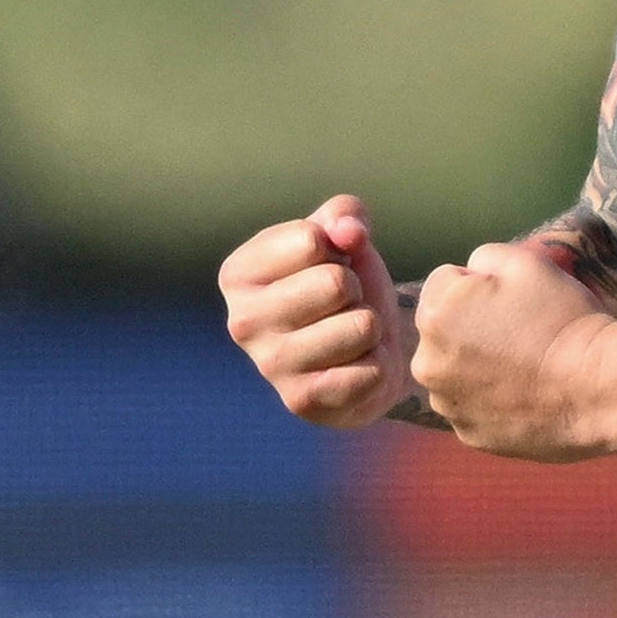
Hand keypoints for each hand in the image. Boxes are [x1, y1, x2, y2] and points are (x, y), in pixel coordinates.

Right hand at [219, 194, 418, 426]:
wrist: (362, 352)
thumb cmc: (343, 286)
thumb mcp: (341, 236)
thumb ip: (344, 215)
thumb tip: (350, 232)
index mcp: (238, 274)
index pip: (311, 240)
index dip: (339, 250)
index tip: (328, 268)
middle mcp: (242, 322)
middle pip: (336, 283)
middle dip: (356, 290)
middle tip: (344, 306)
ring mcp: (270, 366)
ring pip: (360, 326)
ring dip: (369, 328)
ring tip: (351, 335)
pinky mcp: (303, 402)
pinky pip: (370, 370)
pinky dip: (377, 366)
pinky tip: (357, 366)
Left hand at [413, 239, 616, 458]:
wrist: (600, 388)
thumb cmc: (564, 319)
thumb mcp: (526, 263)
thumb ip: (484, 258)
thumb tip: (471, 274)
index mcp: (436, 314)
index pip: (443, 283)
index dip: (479, 286)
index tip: (512, 302)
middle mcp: (428, 363)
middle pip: (442, 332)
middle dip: (468, 328)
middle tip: (519, 335)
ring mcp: (448, 405)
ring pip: (454, 374)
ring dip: (474, 368)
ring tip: (523, 369)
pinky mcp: (469, 436)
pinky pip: (472, 409)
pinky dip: (490, 403)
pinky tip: (525, 397)